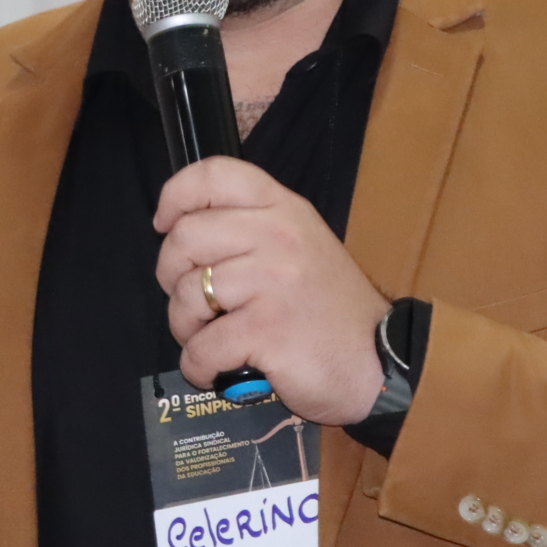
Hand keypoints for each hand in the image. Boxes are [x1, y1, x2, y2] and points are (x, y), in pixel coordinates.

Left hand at [154, 157, 388, 426]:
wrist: (380, 365)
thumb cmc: (331, 311)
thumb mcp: (302, 247)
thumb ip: (254, 230)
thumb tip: (184, 233)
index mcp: (285, 209)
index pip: (215, 174)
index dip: (175, 196)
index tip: (166, 226)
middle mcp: (278, 235)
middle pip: (185, 238)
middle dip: (172, 277)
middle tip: (195, 302)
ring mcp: (272, 281)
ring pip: (185, 295)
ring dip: (186, 329)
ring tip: (213, 340)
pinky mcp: (266, 329)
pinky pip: (200, 348)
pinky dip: (199, 367)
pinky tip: (221, 372)